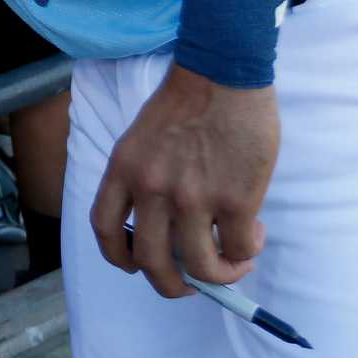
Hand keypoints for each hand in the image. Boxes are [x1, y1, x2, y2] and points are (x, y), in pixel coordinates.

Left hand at [90, 65, 277, 297]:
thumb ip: (146, 179)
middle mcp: (151, 188)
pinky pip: (238, 248)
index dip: (118, 257)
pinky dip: (247, 252)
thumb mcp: (143, 138)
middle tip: (190, 285)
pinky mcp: (233, 200)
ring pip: (199, 266)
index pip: (103, 228)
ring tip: (235, 260)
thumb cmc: (187, 100)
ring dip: (220, 274)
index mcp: (124, 169)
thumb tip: (169, 229)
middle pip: (149, 261)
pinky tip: (254, 235)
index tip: (136, 264)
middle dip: (171, 285)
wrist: (223, 72)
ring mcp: (192, 197)